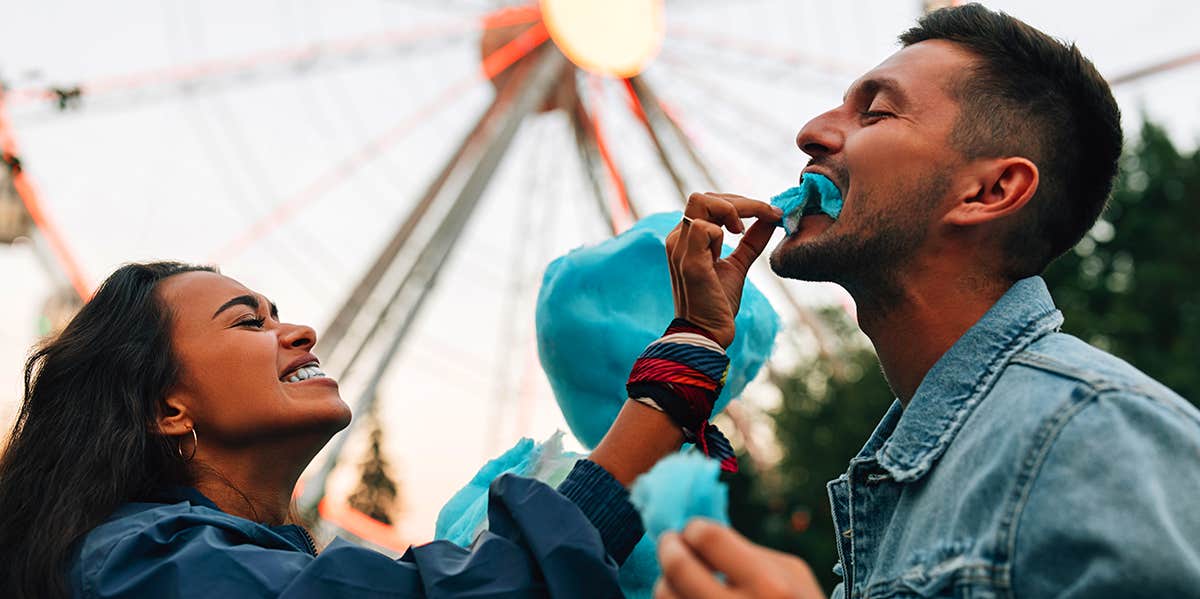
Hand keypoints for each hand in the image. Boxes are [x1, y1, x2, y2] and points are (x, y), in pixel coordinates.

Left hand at [655, 519, 824, 598]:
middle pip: (677, 567)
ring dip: (668, 581)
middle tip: (671, 543)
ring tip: (682, 579)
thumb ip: (746, 552)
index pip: (708, 538)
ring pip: (665, 596)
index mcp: (769, 586)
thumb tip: (696, 537)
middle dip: (668, 548)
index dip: (694, 529)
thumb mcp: (791, 574)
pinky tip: (691, 597)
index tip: (693, 532)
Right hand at [666, 193, 780, 346]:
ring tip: (744, 231)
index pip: (708, 202)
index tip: (771, 213)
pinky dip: (723, 232)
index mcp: (686, 239)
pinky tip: (728, 250)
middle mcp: (678, 239)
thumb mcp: (738, 265)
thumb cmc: (717, 303)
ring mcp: (680, 248)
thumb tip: (772, 218)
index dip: (741, 203)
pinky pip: (705, 227)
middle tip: (766, 216)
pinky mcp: (688, 261)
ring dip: (733, 210)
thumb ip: (752, 241)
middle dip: (741, 202)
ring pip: (701, 201)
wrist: (708, 334)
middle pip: (704, 196)